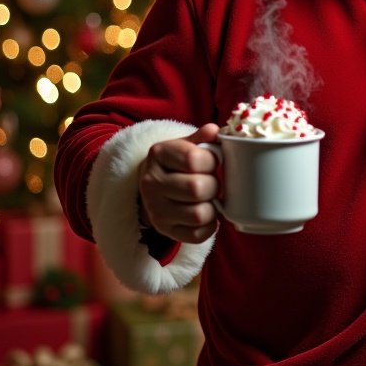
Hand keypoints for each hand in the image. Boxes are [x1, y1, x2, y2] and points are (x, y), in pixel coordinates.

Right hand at [138, 123, 219, 242]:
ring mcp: (156, 209)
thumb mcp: (186, 145)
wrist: (154, 185)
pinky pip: (198, 234)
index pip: (194, 159)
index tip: (211, 162)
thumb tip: (214, 130)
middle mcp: (151, 183)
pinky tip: (206, 213)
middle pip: (198, 189)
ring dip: (212, 207)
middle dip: (213, 185)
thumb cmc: (178, 163)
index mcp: (158, 154)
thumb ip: (203, 138)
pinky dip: (210, 226)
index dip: (212, 161)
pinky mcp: (165, 230)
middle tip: (211, 182)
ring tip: (208, 198)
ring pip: (199, 214)